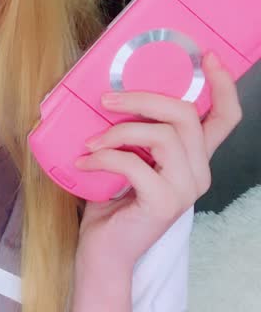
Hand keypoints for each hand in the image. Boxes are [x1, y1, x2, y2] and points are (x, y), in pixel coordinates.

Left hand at [74, 51, 242, 268]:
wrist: (103, 255)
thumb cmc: (112, 206)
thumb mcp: (130, 160)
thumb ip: (138, 134)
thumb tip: (118, 93)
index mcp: (194, 159)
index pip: (225, 118)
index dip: (223, 85)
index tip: (207, 56)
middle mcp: (198, 173)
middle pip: (186, 115)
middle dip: (144, 98)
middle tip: (108, 99)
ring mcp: (185, 189)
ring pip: (162, 135)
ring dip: (120, 131)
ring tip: (91, 143)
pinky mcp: (164, 203)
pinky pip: (134, 164)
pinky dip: (104, 158)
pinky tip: (86, 163)